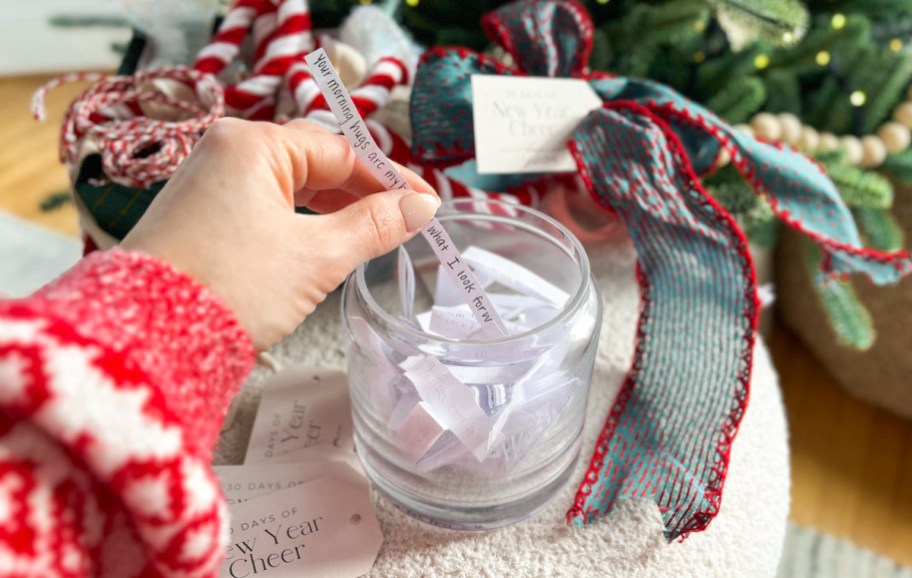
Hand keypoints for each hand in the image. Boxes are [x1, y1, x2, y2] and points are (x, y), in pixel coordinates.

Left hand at [121, 118, 439, 349]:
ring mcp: (207, 182)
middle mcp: (224, 152)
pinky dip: (298, 221)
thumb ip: (374, 226)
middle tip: (401, 219)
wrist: (150, 336)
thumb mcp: (316, 256)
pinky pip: (263, 204)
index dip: (388, 179)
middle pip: (314, 162)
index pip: (340, 151)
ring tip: (369, 234)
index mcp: (252, 144)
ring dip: (331, 209)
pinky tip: (322, 242)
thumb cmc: (230, 288)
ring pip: (288, 185)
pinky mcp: (199, 214)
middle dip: (361, 192)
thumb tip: (419, 207)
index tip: (424, 203)